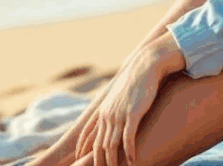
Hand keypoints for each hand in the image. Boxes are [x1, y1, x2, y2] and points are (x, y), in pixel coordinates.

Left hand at [76, 32, 184, 165]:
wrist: (144, 66)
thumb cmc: (135, 81)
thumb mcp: (119, 96)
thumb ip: (113, 106)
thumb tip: (111, 113)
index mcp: (102, 110)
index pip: (87, 133)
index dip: (83, 148)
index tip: (79, 158)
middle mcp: (107, 114)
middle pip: (98, 144)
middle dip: (99, 161)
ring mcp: (119, 114)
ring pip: (111, 144)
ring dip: (113, 161)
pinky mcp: (133, 114)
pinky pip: (128, 137)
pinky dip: (128, 151)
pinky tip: (132, 160)